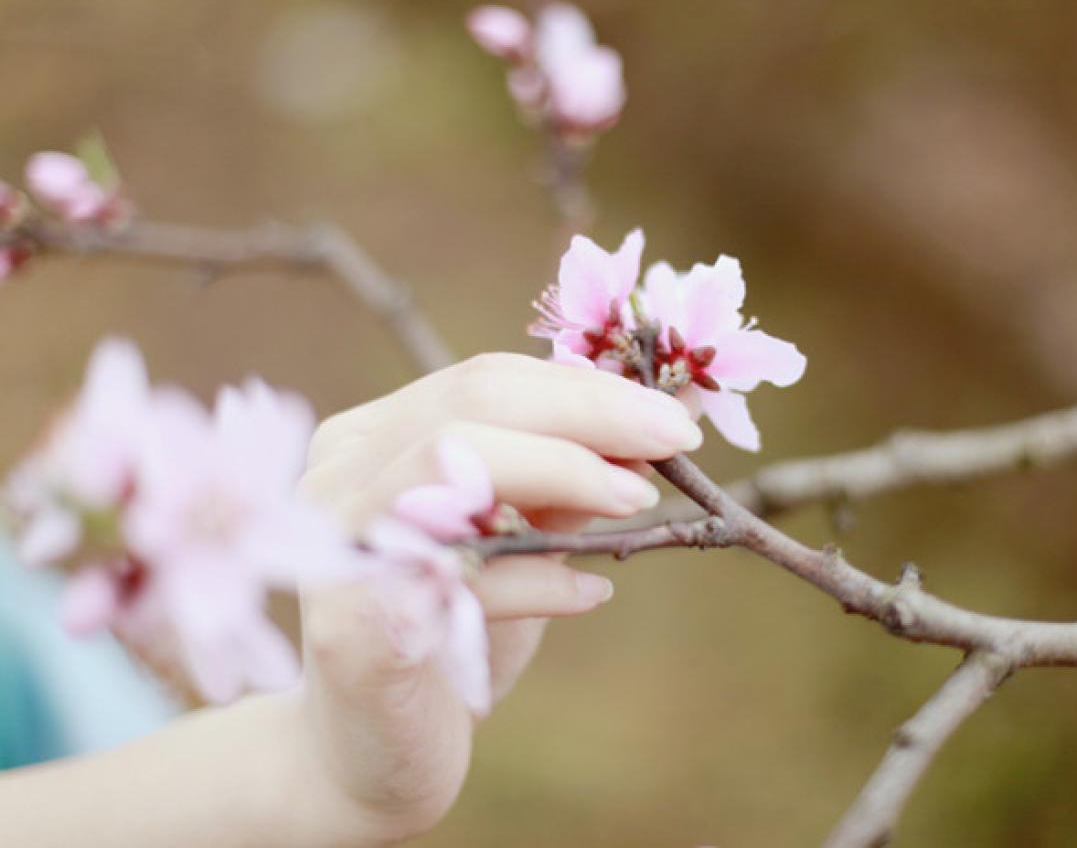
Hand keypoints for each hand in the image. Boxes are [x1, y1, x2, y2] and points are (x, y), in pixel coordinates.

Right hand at [293, 353, 702, 842]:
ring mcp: (338, 545)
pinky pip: (457, 580)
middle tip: (675, 441)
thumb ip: (569, 481)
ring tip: (637, 501)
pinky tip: (592, 594)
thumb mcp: (519, 541)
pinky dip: (538, 581)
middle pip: (473, 403)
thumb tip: (664, 422)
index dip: (587, 389)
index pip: (488, 381)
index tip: (673, 416)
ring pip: (448, 459)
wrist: (369, 757)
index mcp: (375, 439)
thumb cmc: (451, 633)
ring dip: (563, 471)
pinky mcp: (352, 627)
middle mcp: (341, 476)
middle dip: (591, 413)